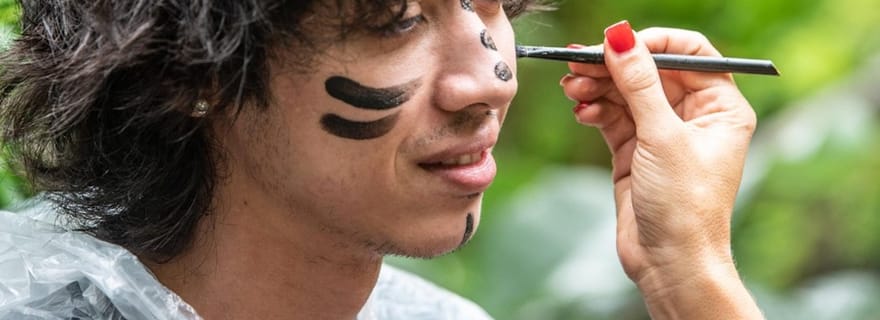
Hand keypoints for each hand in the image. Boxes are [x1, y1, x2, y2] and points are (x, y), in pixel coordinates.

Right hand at [561, 21, 761, 317]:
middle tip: (579, 61)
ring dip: (598, 88)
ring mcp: (661, 134)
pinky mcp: (635, 152)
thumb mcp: (662, 136)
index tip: (618, 44)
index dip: (652, 44)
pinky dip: (595, 111)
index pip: (688, 54)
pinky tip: (582, 111)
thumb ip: (638, 83)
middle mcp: (693, 117)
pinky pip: (612, 117)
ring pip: (626, 94)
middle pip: (649, 72)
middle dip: (614, 66)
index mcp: (720, 107)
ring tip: (573, 87)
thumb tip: (620, 37)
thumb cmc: (685, 206)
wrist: (669, 263)